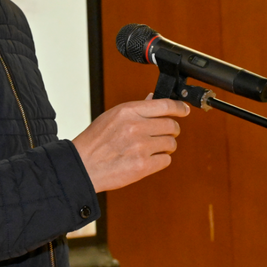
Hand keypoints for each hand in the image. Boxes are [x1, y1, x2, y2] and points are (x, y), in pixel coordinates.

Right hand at [71, 97, 189, 192]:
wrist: (83, 165)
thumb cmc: (95, 141)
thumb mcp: (112, 116)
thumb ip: (136, 109)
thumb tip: (154, 99)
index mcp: (128, 111)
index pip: (164, 105)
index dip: (179, 107)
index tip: (184, 110)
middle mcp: (136, 127)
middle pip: (171, 125)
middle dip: (171, 130)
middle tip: (165, 134)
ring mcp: (141, 147)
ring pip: (171, 144)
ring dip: (166, 146)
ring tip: (152, 148)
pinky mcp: (143, 166)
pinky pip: (165, 160)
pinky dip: (160, 160)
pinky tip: (147, 159)